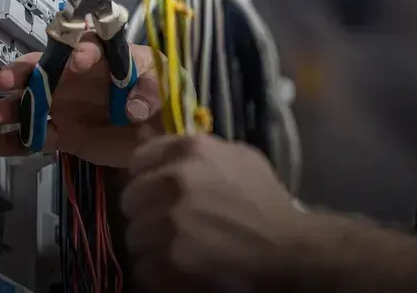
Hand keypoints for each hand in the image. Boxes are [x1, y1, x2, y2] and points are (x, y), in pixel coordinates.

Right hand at [0, 36, 164, 166]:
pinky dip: (17, 141)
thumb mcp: (164, 83)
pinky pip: (37, 136)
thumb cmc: (164, 94)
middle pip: (44, 69)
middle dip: (23, 72)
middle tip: (4, 80)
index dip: (80, 51)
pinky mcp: (65, 134)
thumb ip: (150, 90)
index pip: (86, 46)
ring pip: (32, 103)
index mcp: (103, 57)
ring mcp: (67, 106)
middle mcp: (77, 77)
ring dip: (10, 108)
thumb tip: (133, 108)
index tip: (79, 61)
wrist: (164, 134)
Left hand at [121, 134, 303, 290]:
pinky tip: (179, 267)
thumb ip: (199, 150)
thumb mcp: (239, 157)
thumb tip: (159, 146)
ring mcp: (170, 220)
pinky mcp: (170, 258)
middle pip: (129, 198)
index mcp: (191, 149)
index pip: (139, 158)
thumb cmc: (265, 200)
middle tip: (166, 223)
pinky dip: (158, 270)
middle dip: (145, 211)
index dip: (145, 176)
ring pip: (133, 235)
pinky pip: (143, 266)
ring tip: (175, 248)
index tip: (154, 189)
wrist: (287, 247)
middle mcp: (175, 179)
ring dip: (150, 243)